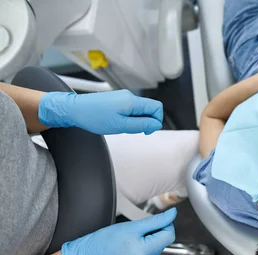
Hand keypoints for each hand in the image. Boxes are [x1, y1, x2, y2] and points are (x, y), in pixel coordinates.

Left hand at [38, 90, 162, 134]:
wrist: (75, 109)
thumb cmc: (94, 117)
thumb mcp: (121, 125)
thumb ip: (142, 125)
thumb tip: (156, 124)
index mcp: (132, 101)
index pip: (157, 108)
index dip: (156, 121)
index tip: (146, 130)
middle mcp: (129, 96)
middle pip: (150, 108)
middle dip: (146, 121)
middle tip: (133, 129)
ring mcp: (123, 97)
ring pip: (141, 110)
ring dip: (137, 120)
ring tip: (123, 125)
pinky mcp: (118, 99)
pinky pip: (132, 109)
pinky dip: (130, 117)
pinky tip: (119, 122)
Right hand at [61, 209, 176, 254]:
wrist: (93, 253)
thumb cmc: (108, 239)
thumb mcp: (134, 226)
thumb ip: (157, 220)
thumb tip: (172, 214)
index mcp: (145, 252)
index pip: (169, 235)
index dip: (165, 225)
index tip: (154, 221)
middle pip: (164, 241)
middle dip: (155, 232)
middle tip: (138, 230)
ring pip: (158, 247)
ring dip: (151, 239)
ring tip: (133, 239)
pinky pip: (151, 254)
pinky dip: (146, 246)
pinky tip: (134, 245)